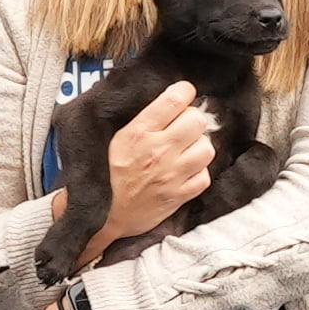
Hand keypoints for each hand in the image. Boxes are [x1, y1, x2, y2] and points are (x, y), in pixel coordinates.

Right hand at [88, 87, 219, 250]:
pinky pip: (205, 176)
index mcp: (138, 133)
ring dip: (198, 147)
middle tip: (182, 128)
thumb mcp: (115, 139)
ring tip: (185, 151)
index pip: (175, 99)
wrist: (102, 217)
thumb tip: (168, 102)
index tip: (182, 96)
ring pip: (207, 148)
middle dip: (192, 121)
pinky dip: (199, 172)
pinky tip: (185, 171)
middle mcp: (158, 151)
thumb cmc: (106, 176)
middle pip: (197, 121)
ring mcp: (171, 175)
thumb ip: (142, 120)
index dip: (184, 92)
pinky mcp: (179, 196)